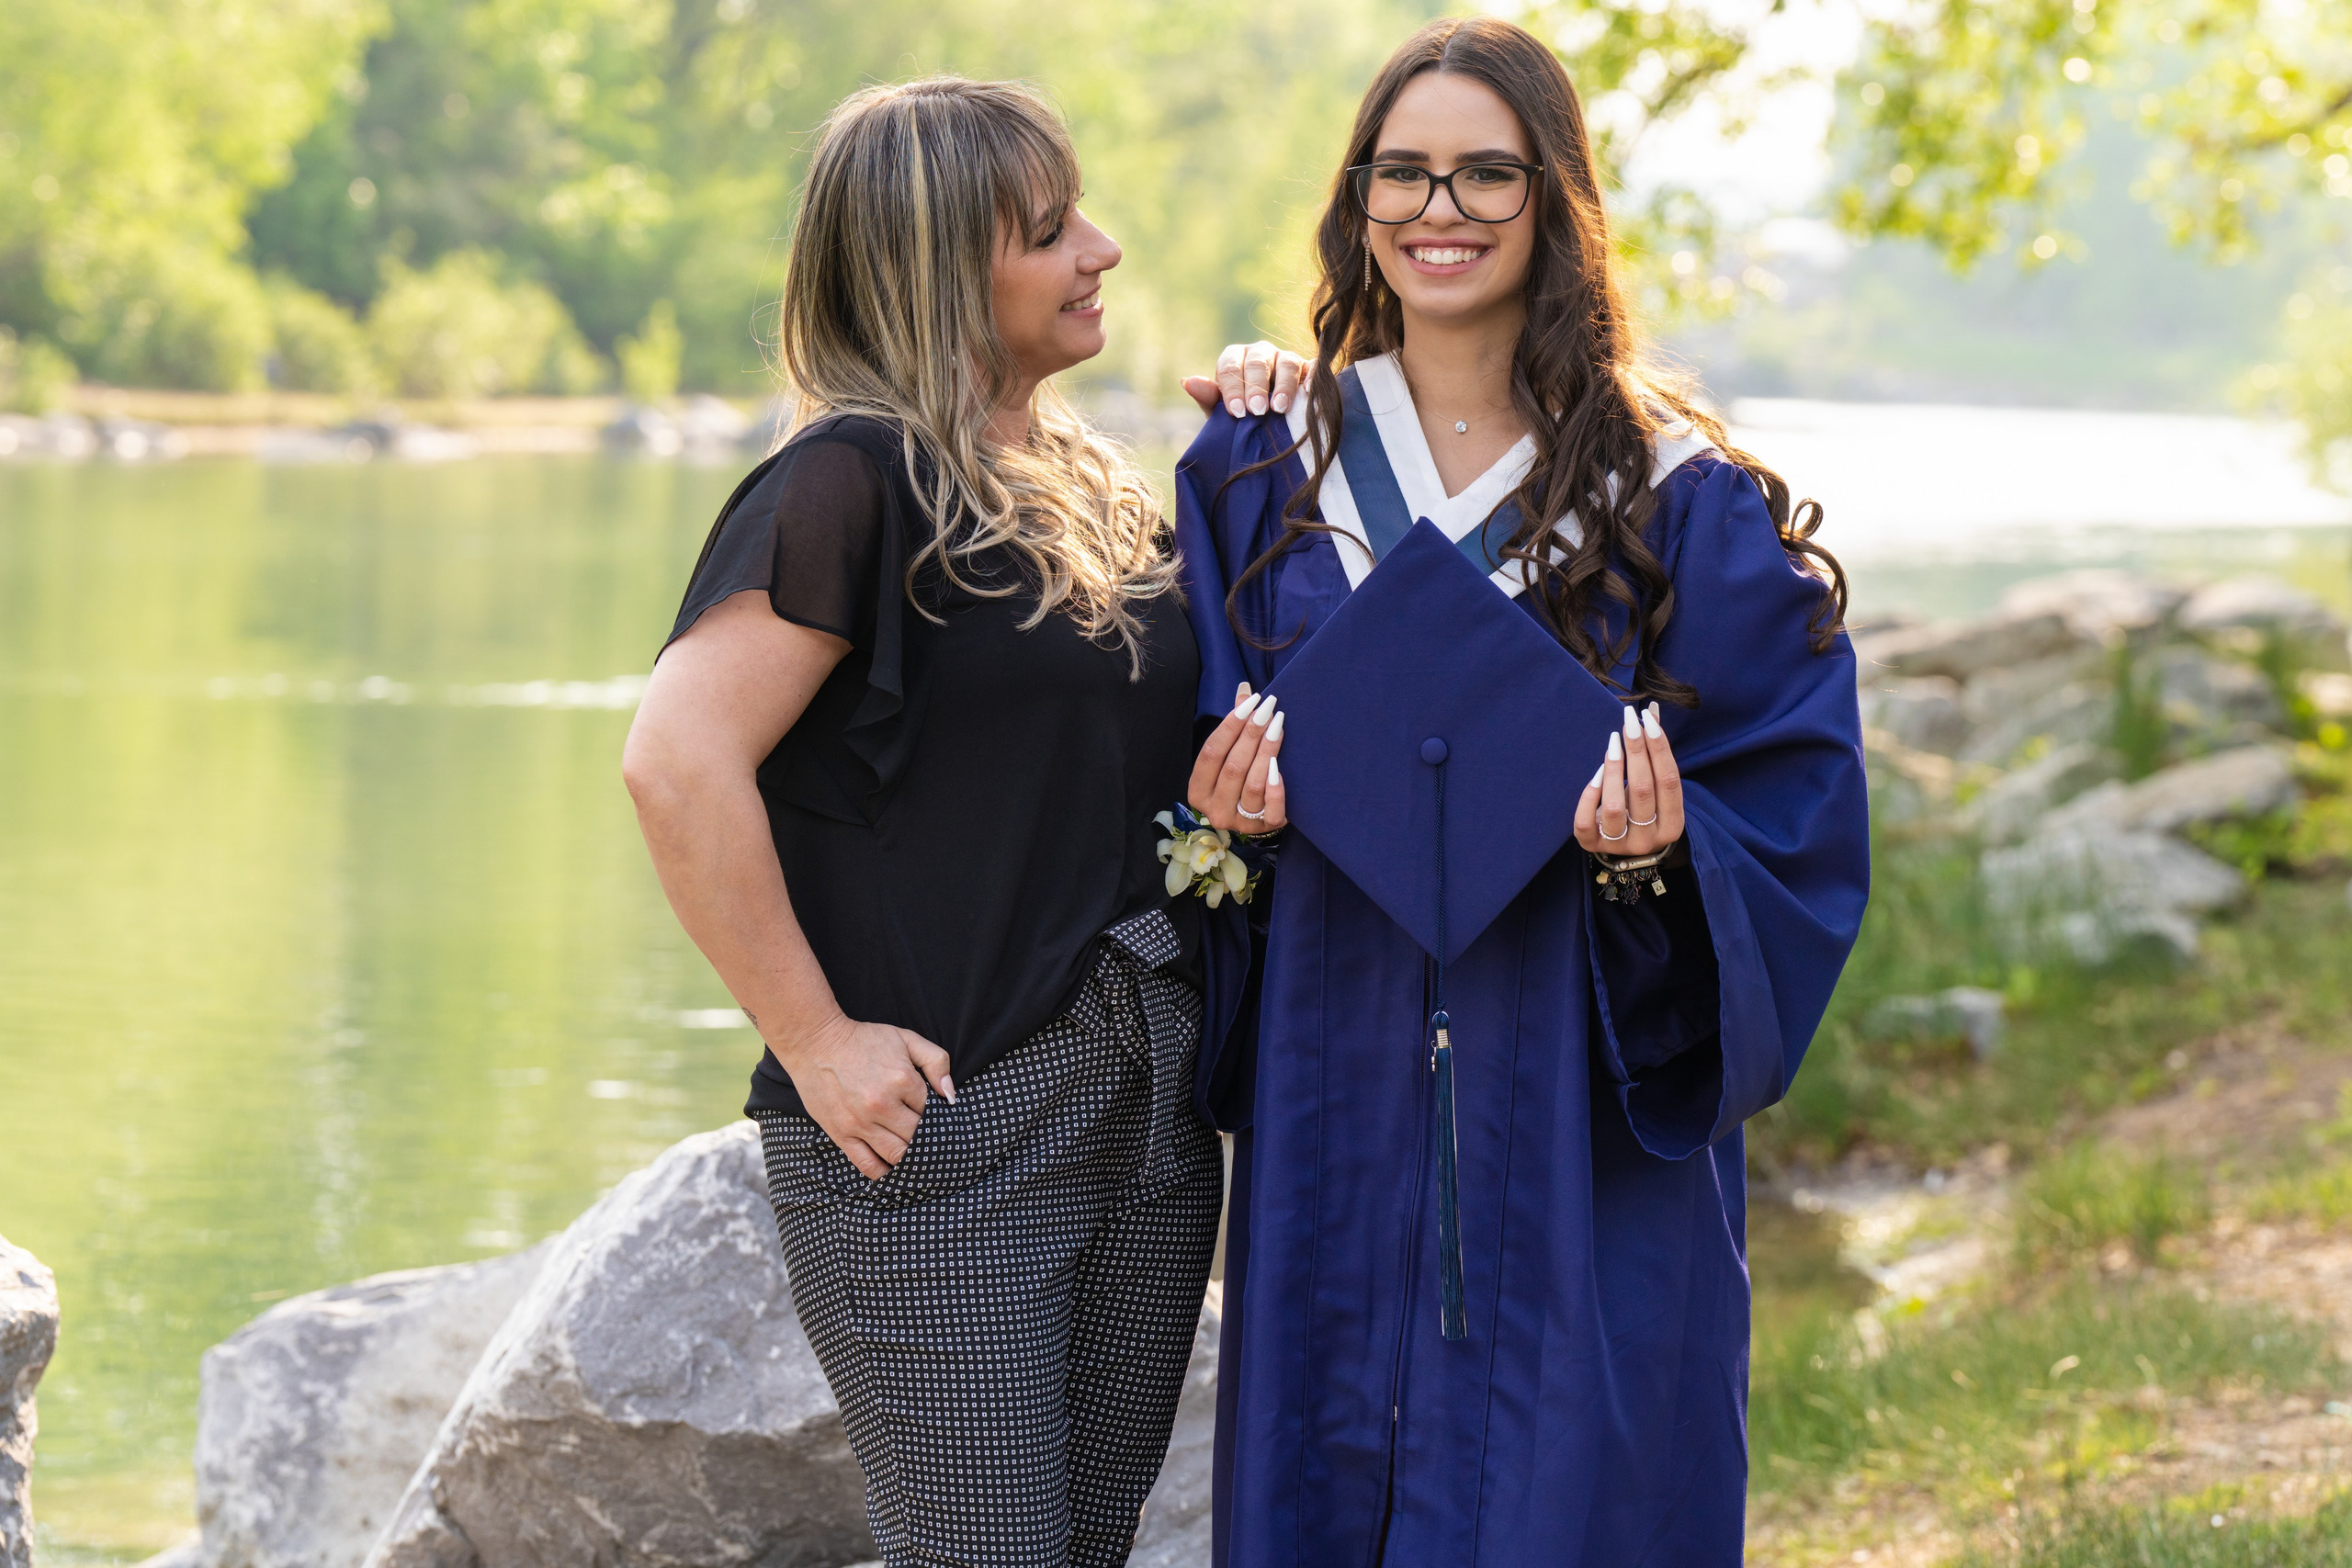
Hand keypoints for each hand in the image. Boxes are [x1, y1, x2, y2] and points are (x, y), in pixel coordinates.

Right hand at [775, 1014, 953, 1179]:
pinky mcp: (841, 1135)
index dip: (937, 1115)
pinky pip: (867, 1165)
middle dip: (926, 1138)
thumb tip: (950, 1096)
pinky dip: (884, 1172)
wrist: (815, 1042)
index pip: (932, 1111)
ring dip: (909, 1157)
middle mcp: (882, 1105)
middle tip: (929, 1138)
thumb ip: (936, 1062)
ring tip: (914, 1154)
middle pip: (917, 1136)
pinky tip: (892, 1168)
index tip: (935, 1117)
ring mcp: (860, 1123)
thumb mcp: (906, 1039)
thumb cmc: (863, 1040)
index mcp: (902, 1080)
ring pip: (897, 1154)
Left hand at [1181, 342, 1314, 418]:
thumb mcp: (1221, 411)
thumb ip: (1207, 397)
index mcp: (1235, 358)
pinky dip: (1311, 377)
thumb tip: (1187, 382)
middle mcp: (1260, 353)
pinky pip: (1312, 367)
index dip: (1233, 388)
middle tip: (1256, 411)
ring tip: (1279, 408)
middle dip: (1256, 387)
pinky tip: (1307, 392)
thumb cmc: (1240, 416)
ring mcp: (1285, 358)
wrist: (1268, 425)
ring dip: (1283, 385)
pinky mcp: (1307, 368)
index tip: (1236, 411)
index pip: (1231, 367)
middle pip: (1258, 363)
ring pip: (1286, 363)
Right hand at [1188, 682, 1288, 833]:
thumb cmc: (1239, 776)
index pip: (1211, 753)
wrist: (1256, 814)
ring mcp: (1239, 823)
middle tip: (1269, 708)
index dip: (1230, 725)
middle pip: (1233, 768)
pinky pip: (1270, 811)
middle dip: (1252, 734)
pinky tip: (1280, 766)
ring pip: (1252, 786)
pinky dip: (1275, 789)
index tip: (1252, 701)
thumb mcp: (1229, 754)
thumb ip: (1235, 725)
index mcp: (1198, 790)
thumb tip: (1245, 690)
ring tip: (1278, 726)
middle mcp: (1214, 809)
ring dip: (1267, 753)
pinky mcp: (1264, 830)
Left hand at [1574, 702, 1683, 856]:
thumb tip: (1653, 710)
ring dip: (1613, 769)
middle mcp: (1649, 839)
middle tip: (1628, 720)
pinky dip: (1589, 795)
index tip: (1647, 719)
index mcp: (1673, 825)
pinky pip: (1585, 822)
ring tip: (1613, 742)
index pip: (1670, 781)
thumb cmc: (1646, 807)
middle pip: (1643, 791)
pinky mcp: (1592, 846)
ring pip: (1613, 807)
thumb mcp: (1656, 785)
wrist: (1627, 844)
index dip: (1659, 748)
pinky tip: (1597, 772)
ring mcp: (1619, 845)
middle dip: (1636, 750)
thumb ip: (1655, 752)